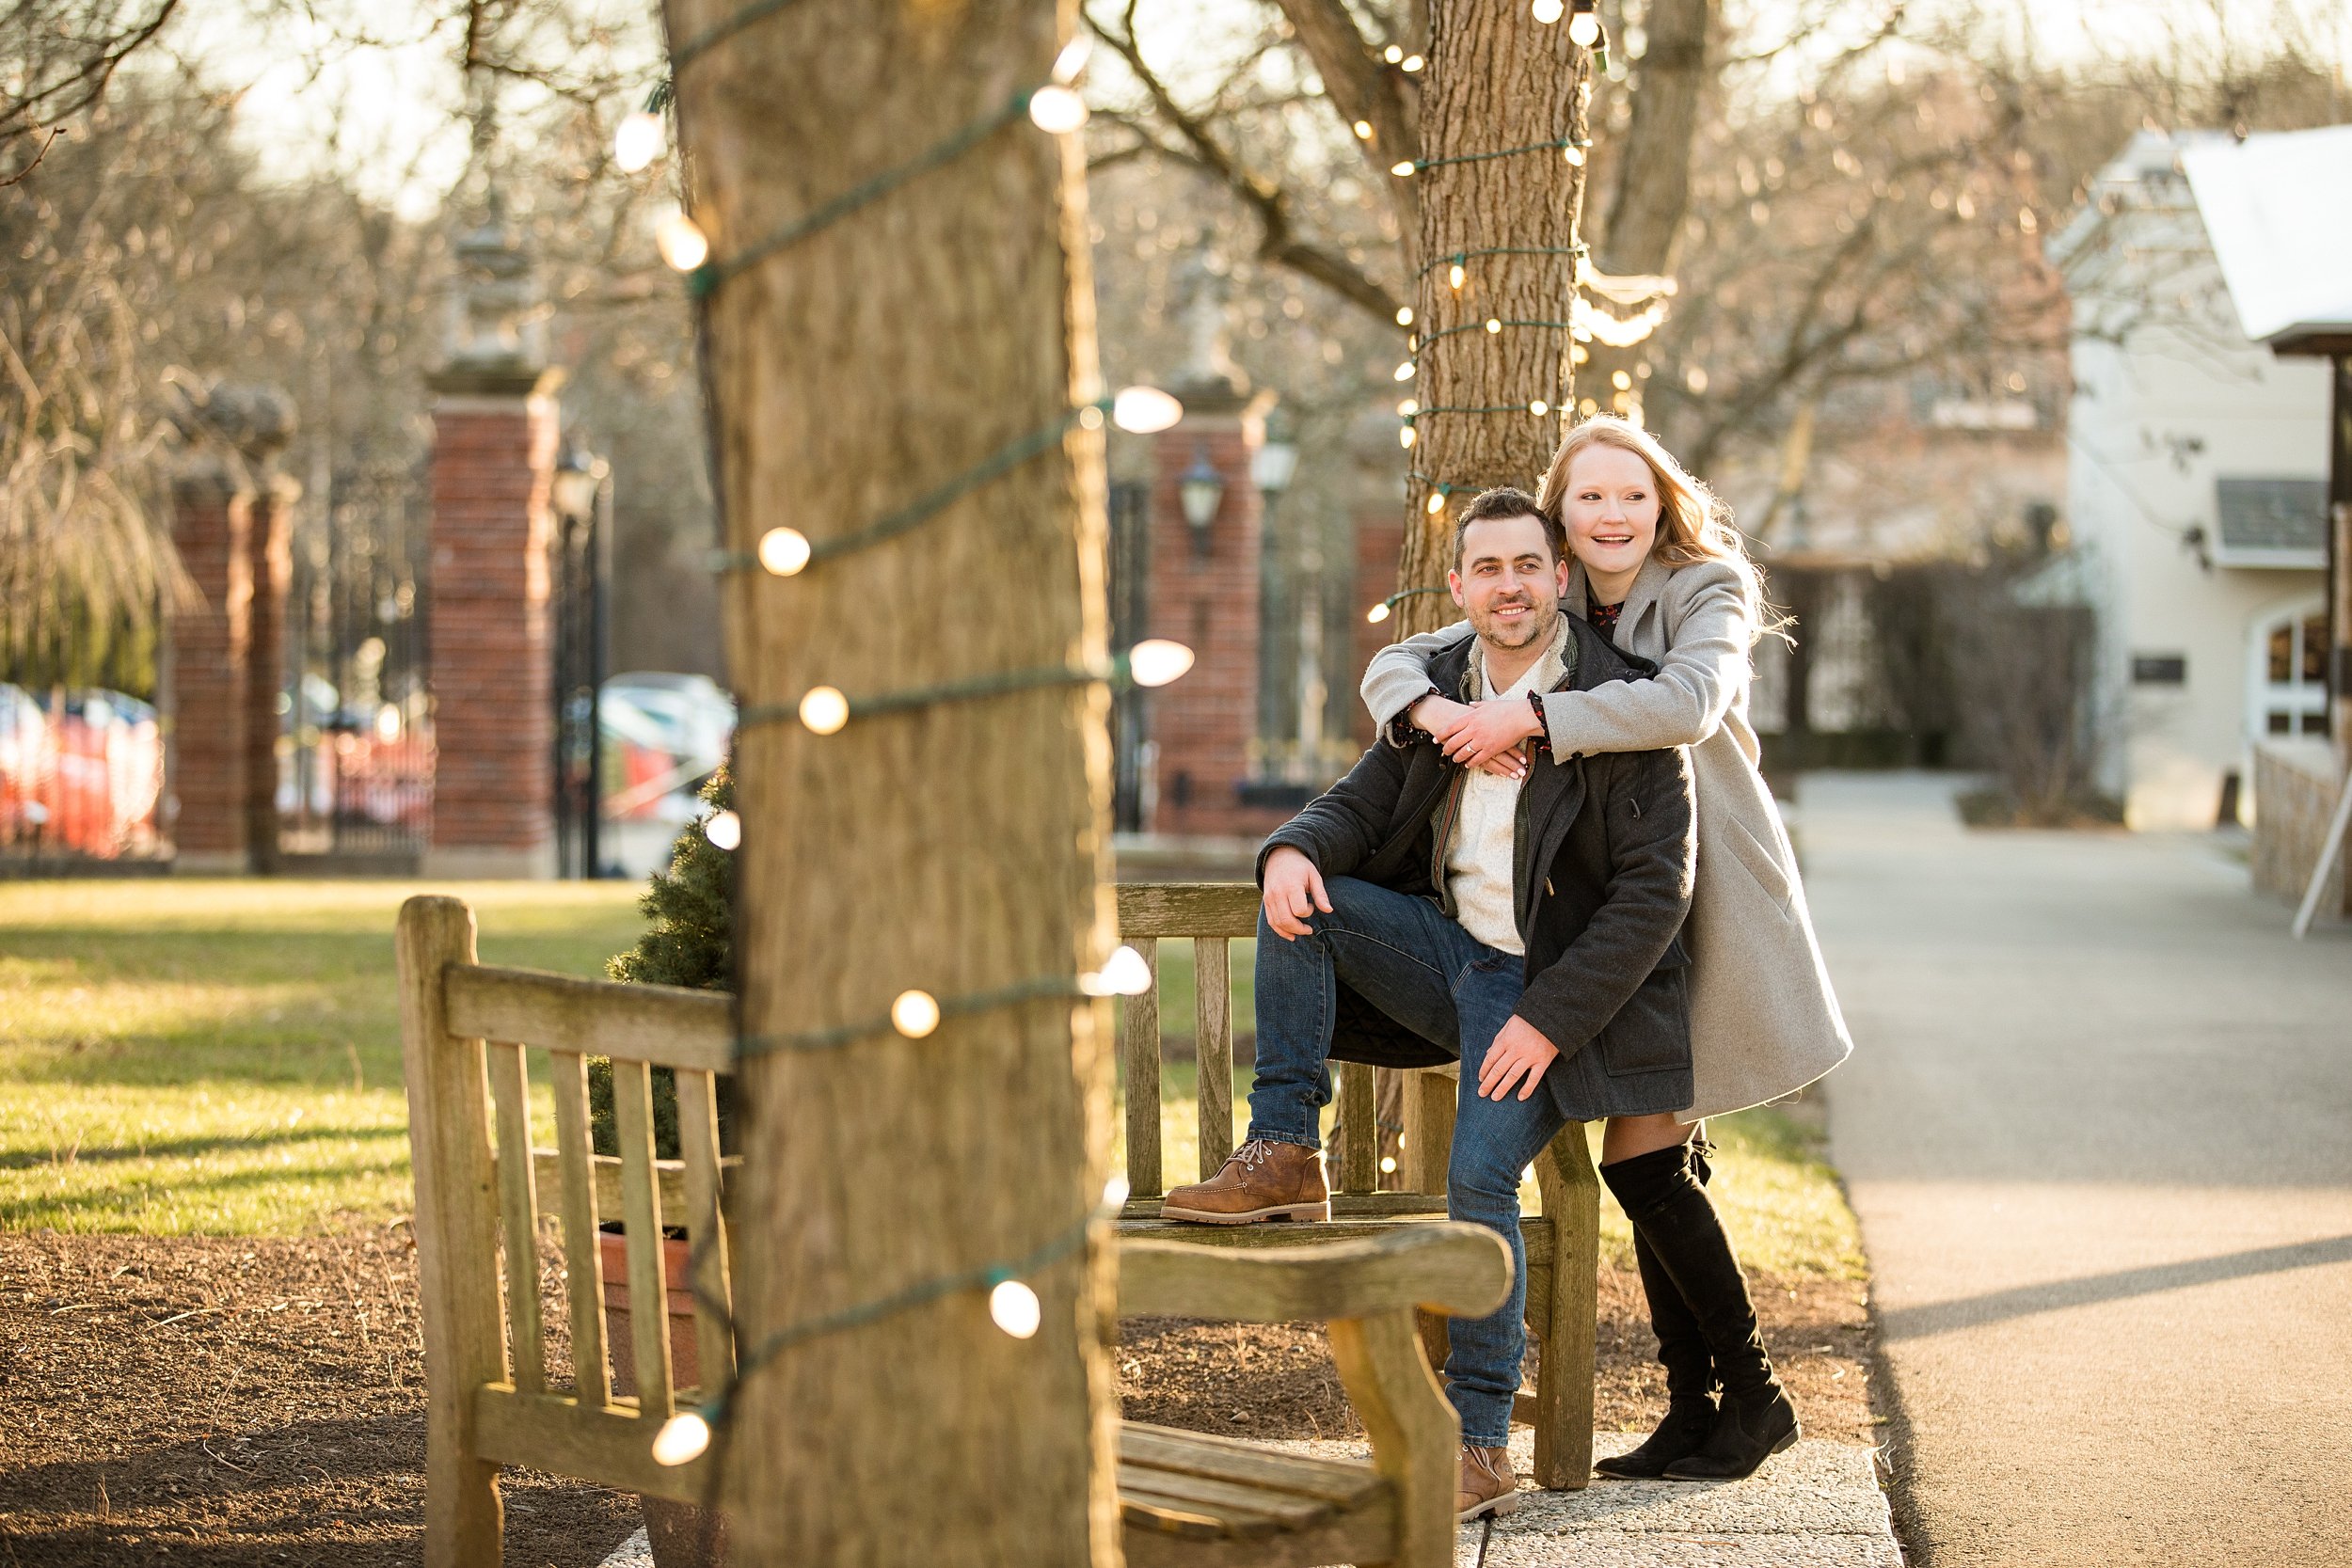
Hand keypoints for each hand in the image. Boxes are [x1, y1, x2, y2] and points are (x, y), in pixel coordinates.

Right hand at [1261, 847, 1331, 939]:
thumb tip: (1329, 911)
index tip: (1312, 906)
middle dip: (1300, 929)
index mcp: (1291, 886)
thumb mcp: (1314, 876)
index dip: (1308, 912)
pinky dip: (1280, 930)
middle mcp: (1278, 893)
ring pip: (1278, 923)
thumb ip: (1320, 894)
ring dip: (1290, 931)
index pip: (1299, 910)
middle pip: (1287, 920)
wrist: (1280, 856)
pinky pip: (1271, 921)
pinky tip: (1290, 935)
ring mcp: (1270, 898)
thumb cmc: (1301, 867)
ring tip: (1301, 931)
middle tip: (1309, 930)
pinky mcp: (1266, 901)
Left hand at [1411, 696, 1528, 778]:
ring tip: (1455, 759)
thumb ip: (1476, 705)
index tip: (1436, 739)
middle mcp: (1473, 729)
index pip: (1450, 728)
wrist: (1521, 717)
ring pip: (1463, 752)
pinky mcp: (1490, 749)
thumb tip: (1469, 704)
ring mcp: (1481, 740)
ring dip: (1457, 757)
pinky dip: (1470, 763)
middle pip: (1454, 742)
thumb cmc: (1506, 709)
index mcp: (1471, 717)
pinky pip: (1476, 759)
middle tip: (1444, 751)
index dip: (1441, 735)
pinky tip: (1468, 764)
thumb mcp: (1488, 704)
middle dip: (1447, 748)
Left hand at [1476, 1016, 1559, 1101]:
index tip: (1480, 1079)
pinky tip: (1520, 1098)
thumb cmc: (1529, 1019)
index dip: (1484, 1070)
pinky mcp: (1543, 1061)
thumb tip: (1488, 1053)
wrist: (1552, 1016)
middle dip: (1488, 1083)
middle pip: (1499, 1069)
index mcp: (1506, 1040)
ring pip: (1513, 1076)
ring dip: (1502, 1088)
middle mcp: (1516, 1050)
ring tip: (1495, 1097)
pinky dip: (1527, 1089)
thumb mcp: (1509, 1024)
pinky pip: (1534, 1078)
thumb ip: (1498, 1039)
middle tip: (1482, 1093)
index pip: (1491, 1059)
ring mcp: (1530, 1056)